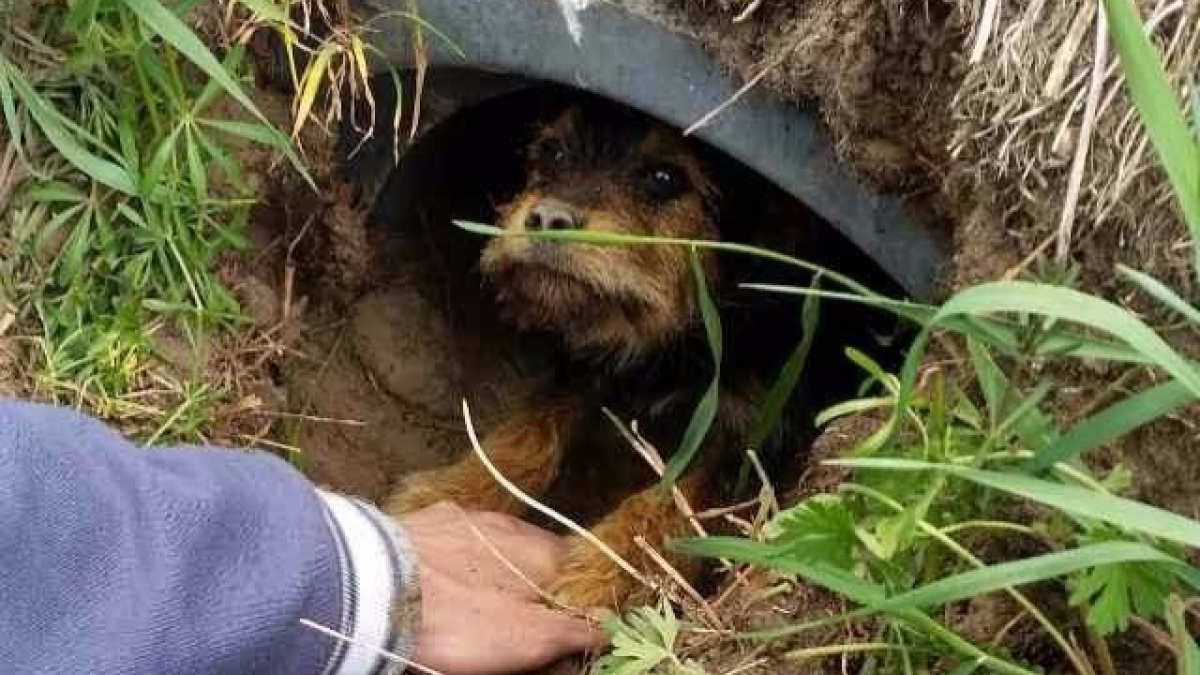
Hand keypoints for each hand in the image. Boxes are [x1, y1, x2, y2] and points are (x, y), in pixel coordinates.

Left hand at [399, 502, 605, 674]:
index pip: (577, 564)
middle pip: (535, 551)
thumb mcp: (529, 639)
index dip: (575, 592)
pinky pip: (451, 537)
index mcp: (540, 551)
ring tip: (481, 597)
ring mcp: (462, 518)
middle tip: (524, 613)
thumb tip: (609, 626)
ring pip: (492, 541)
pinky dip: (455, 555)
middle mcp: (507, 525)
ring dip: (495, 565)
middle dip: (534, 579)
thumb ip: (574, 629)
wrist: (375, 591)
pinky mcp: (420, 521)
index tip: (568, 616)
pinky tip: (442, 575)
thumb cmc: (459, 620)